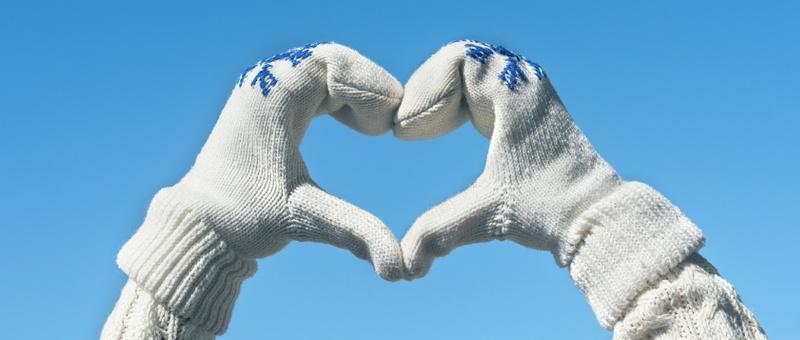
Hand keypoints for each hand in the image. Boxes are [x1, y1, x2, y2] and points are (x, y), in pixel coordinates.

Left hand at [107, 42, 403, 336]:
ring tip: (375, 128)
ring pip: (325, 68)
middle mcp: (266, 81)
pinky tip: (356, 125)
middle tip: (389, 125)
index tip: (389, 127)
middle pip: (332, 60)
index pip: (333, 63)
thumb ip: (355, 232)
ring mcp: (265, 87)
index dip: (371, 88)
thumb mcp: (304, 219)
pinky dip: (341, 97)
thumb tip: (400, 269)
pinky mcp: (269, 100)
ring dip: (356, 92)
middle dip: (368, 88)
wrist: (202, 225)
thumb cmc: (245, 219)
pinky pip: (314, 80)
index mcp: (272, 95)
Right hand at [396, 40, 703, 327]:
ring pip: (467, 75)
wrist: (597, 218)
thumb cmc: (552, 210)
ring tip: (418, 131)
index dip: (423, 92)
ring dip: (439, 99)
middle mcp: (524, 83)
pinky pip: (478, 89)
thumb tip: (406, 264)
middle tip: (406, 130)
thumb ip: (439, 233)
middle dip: (426, 95)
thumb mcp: (489, 215)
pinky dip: (453, 105)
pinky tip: (438, 131)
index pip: (457, 60)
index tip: (406, 132)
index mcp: (516, 91)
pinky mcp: (524, 110)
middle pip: (457, 64)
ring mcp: (526, 94)